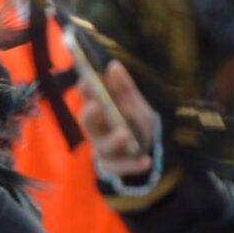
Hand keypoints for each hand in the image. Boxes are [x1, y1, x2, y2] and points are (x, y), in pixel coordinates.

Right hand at [80, 59, 159, 181]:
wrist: (148, 148)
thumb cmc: (134, 122)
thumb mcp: (134, 103)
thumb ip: (124, 87)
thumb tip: (113, 65)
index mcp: (100, 110)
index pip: (88, 98)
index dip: (85, 90)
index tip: (87, 80)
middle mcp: (98, 129)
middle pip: (88, 123)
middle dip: (90, 115)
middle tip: (97, 106)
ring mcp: (105, 148)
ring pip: (104, 146)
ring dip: (113, 141)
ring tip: (124, 134)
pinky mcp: (115, 166)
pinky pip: (121, 167)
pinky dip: (133, 165)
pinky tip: (146, 161)